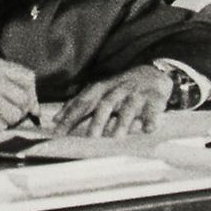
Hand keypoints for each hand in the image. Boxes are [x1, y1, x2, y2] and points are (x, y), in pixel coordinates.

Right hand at [0, 56, 40, 129]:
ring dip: (5, 121)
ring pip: (15, 114)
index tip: (28, 106)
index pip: (28, 77)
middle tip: (2, 113)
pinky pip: (1, 125)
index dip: (32, 94)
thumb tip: (36, 109)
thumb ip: (11, 89)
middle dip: (18, 111)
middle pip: (24, 98)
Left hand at [53, 64, 184, 136]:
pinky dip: (150, 120)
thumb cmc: (120, 88)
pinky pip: (152, 111)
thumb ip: (80, 104)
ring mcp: (136, 94)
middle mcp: (117, 90)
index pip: (84, 102)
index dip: (71, 116)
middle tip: (91, 137)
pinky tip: (147, 130)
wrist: (153, 73)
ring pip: (128, 108)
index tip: (60, 132)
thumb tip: (56, 119)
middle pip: (106, 104)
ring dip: (122, 122)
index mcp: (102, 88)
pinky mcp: (154, 100)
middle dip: (98, 120)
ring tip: (116, 137)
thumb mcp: (99, 91)